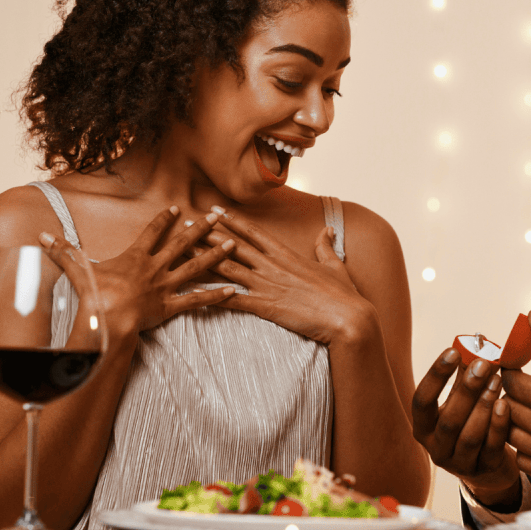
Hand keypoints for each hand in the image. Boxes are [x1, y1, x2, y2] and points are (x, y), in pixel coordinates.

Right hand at [38, 207, 235, 343]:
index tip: (176, 208)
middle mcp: (155, 268)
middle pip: (183, 243)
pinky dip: (216, 297)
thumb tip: (41, 237)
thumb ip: (62, 252)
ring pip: (196, 267)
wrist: (106, 319)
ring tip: (234, 244)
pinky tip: (234, 291)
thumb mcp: (76, 269)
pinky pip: (197, 301)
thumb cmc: (93, 295)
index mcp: (136, 257)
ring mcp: (166, 287)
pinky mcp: (171, 307)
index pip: (153, 233)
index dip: (164, 219)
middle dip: (201, 228)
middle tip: (218, 216)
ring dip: (216, 255)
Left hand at [203, 207, 368, 346]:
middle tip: (187, 225)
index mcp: (287, 255)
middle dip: (208, 235)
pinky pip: (233, 300)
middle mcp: (273, 266)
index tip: (215, 210)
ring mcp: (268, 285)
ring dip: (203, 260)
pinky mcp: (266, 306)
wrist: (349, 318)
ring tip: (182, 252)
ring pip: (228, 269)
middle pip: (233, 246)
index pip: (254, 233)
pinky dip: (212, 296)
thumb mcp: (334, 265)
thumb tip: (327, 231)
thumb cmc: (344, 294)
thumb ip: (325, 247)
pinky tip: (193, 294)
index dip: (232, 221)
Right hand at [412, 348, 519, 506]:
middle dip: (466, 389)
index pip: (422, 400)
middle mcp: (436, 448)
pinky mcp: (483, 470)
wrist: (487, 469)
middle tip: (483, 364)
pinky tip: (506, 405)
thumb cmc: (471, 424)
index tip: (453, 351)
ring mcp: (459, 463)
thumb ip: (464, 378)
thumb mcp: (461, 403)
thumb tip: (476, 343)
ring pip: (469, 436)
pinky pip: (491, 448)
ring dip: (483, 406)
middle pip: (448, 419)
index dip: (436, 375)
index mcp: (424, 427)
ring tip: (497, 381)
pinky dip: (498, 426)